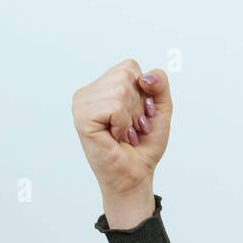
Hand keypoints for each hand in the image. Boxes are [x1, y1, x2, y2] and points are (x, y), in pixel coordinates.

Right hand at [71, 59, 172, 200]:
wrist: (136, 174)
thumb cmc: (144, 144)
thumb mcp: (160, 108)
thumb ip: (159, 84)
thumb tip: (145, 76)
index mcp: (102, 87)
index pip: (130, 67)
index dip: (143, 93)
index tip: (136, 115)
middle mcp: (88, 93)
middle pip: (126, 76)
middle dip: (137, 105)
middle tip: (130, 127)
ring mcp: (81, 104)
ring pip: (121, 89)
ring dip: (130, 117)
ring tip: (123, 132)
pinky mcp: (82, 118)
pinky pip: (115, 106)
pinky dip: (123, 123)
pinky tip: (116, 136)